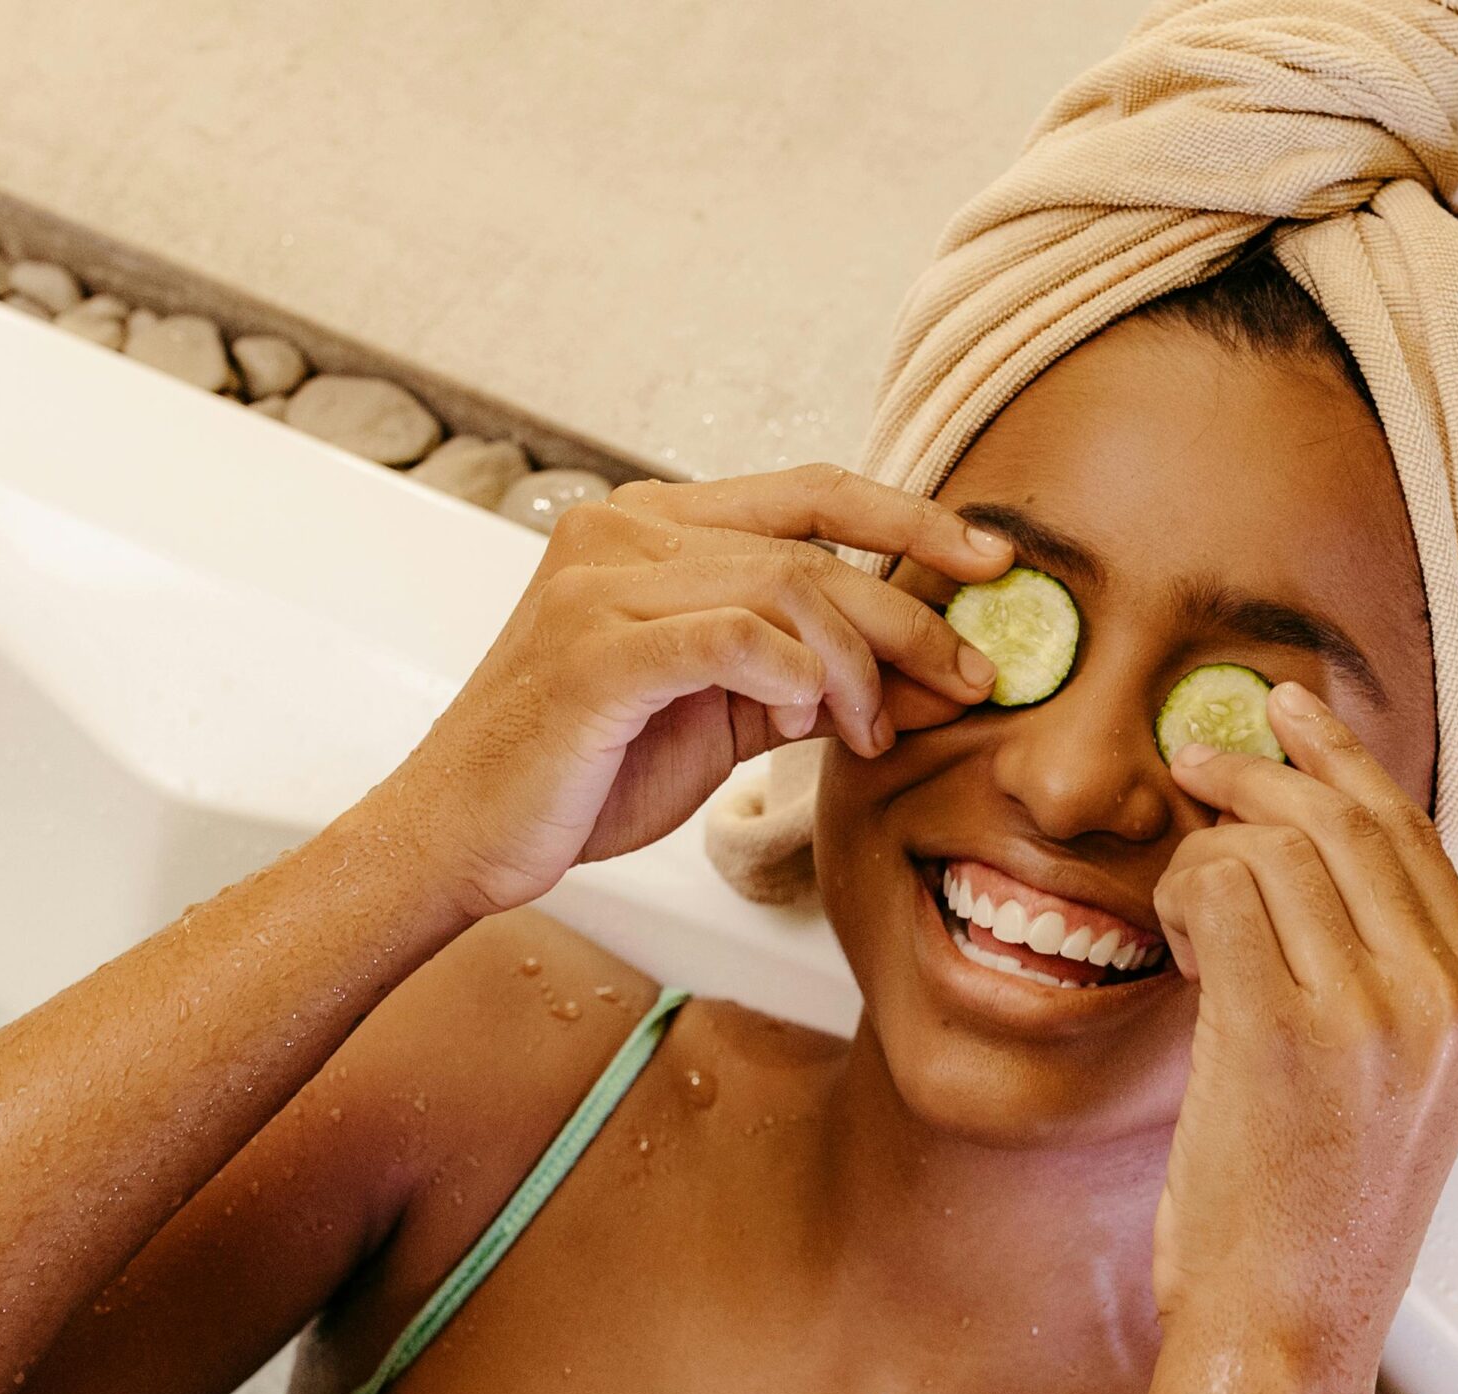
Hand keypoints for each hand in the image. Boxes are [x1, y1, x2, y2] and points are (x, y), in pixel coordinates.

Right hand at [371, 464, 1010, 915]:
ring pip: (787, 589)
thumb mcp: (726, 714)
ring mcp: (601, 583)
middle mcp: (624, 530)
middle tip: (968, 679)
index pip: (811, 493)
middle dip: (911, 619)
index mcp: (655, 525)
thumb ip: (816, 679)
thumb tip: (933, 676)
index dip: (912, 519)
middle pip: (815, 548)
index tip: (994, 557)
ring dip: (858, 668)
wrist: (464, 835)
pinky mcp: (593, 651)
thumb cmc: (588, 770)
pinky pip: (732, 638)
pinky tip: (807, 717)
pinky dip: (793, 676)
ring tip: (872, 733)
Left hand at [1148, 682, 1457, 1365]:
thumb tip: (1306, 847)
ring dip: (1205, 859)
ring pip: (1273, 849)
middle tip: (1193, 762)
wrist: (1286, 1326)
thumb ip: (1381, 967)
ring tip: (1183, 918)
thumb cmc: (1314, 1211)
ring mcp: (1375, 1011)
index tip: (1286, 715)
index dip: (1339, 761)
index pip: (1413, 835)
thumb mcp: (1395, 1079)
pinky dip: (1181, 896)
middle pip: (1346, 820)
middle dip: (1259, 771)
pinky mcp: (1286, 1030)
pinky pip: (1221, 891)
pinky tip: (1175, 946)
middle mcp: (1448, 996)